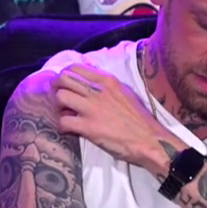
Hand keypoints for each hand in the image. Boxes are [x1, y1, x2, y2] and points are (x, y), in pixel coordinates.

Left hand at [53, 66, 183, 172]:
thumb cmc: (139, 119)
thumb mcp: (124, 93)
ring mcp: (92, 108)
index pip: (75, 67)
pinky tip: (71, 130)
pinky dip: (64, 126)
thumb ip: (106, 86)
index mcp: (108, 80)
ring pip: (60, 97)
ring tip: (67, 114)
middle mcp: (98, 90)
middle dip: (57, 89)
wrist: (149, 140)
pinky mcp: (88, 127)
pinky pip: (63, 121)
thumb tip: (89, 81)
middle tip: (61, 100)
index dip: (64, 76)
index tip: (65, 85)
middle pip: (63, 79)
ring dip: (59, 107)